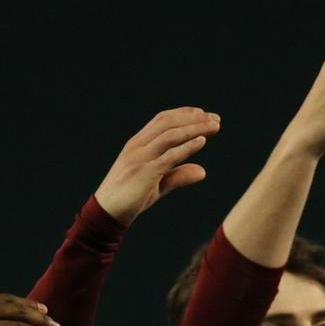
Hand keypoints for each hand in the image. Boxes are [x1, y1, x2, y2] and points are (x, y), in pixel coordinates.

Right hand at [94, 107, 219, 223]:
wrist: (108, 213)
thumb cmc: (131, 197)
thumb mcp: (157, 184)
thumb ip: (178, 175)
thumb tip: (203, 171)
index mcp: (138, 144)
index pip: (162, 120)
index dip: (183, 113)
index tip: (203, 113)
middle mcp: (138, 146)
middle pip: (169, 123)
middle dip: (194, 118)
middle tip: (216, 118)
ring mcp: (140, 158)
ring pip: (170, 135)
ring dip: (195, 128)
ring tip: (215, 126)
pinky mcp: (144, 173)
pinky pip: (168, 156)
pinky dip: (186, 147)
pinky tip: (202, 141)